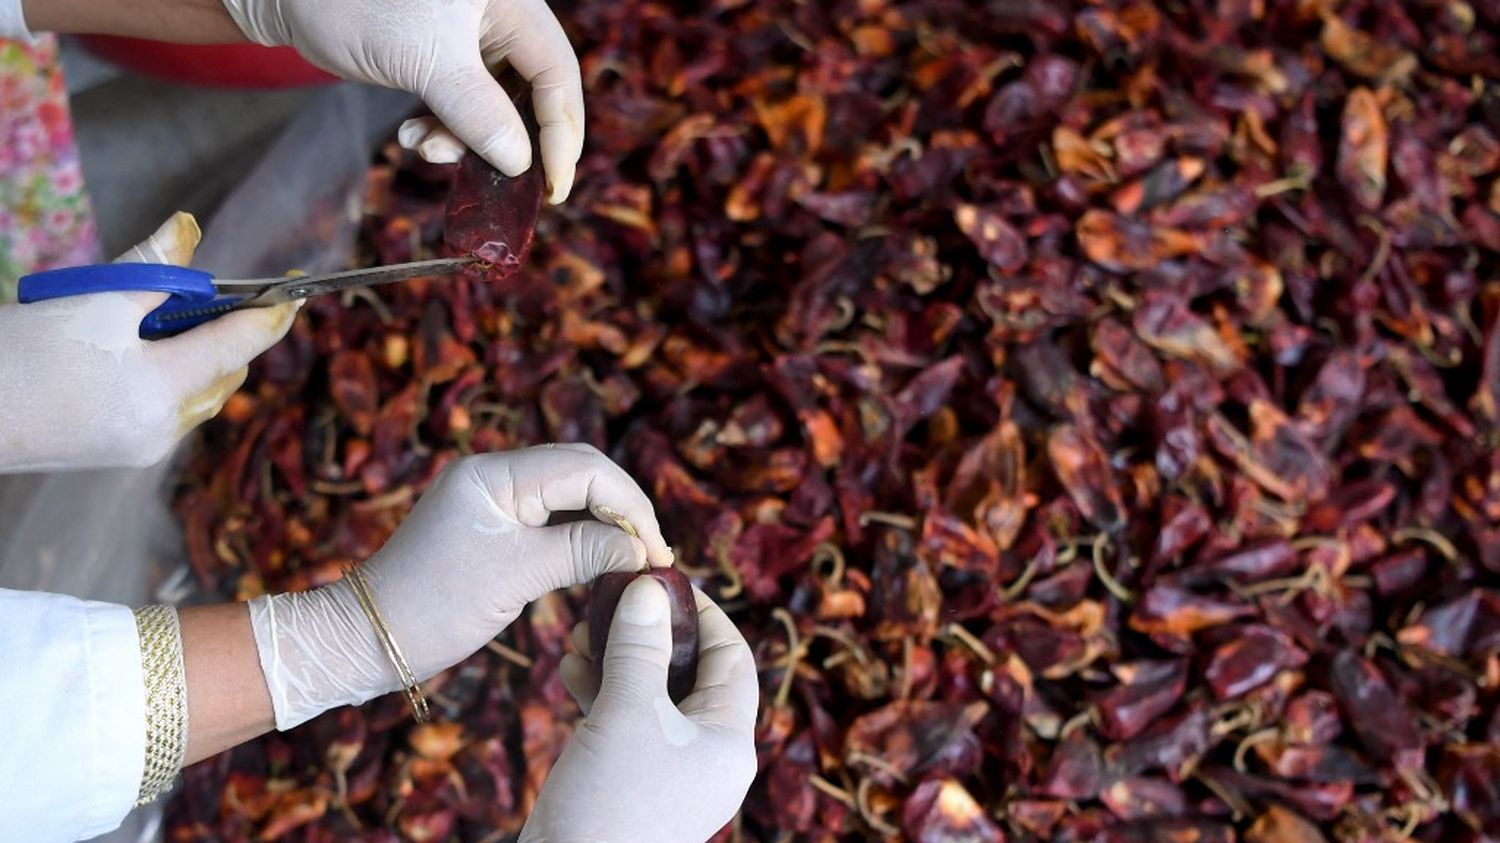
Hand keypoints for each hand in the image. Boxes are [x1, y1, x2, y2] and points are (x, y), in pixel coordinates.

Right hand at [0, 213, 297, 473]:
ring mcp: (142, 447)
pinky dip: (169, 377)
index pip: (239, 345)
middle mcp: (162, 429)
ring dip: (196, 356)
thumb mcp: (91, 301)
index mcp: (162, 391)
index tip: (295, 290)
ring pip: (199, 393)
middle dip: (225, 333)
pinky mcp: (121, 453)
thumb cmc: (18, 354)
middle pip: (223, 372)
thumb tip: (187, 228)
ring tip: (164, 322)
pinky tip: (139, 354)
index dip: (271, 314)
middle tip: (211, 297)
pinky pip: (169, 409)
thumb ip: (151, 269)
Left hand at [221, 0, 584, 202]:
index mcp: (512, 4)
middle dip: (510, 142)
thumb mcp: (425, 60)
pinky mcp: (441, 60)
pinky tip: (413, 136)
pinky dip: (444, 130)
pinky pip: (463, 107)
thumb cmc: (356, 5)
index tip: (552, 186)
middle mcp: (499, 19)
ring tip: (426, 149)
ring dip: (466, 140)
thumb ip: (477, 111)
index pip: (558, 74)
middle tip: (502, 185)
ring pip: (496, 107)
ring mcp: (471, 41)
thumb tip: (519, 163)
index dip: (560, 134)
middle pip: (533, 94)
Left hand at [248, 445, 673, 729]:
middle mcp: (491, 474)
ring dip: (604, 521)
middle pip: (581, 472)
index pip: (586, 468)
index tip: (657, 551)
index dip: (631, 505)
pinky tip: (600, 560)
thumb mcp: (518, 577)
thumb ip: (584, 551)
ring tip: (635, 558)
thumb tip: (640, 548)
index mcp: (494, 474)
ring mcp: (488, 499)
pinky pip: (547, 517)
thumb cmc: (435, 606)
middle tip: (653, 554)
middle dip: (623, 509)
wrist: (366, 637)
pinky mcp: (487, 526)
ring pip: (567, 494)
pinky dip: (579, 534)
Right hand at [522, 581, 758, 842]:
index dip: (702, 613)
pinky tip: (570, 665)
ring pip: (652, 695)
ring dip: (618, 658)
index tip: (664, 580)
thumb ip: (639, 646)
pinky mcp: (632, 780)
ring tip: (582, 628)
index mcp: (730, 742)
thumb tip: (650, 588)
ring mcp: (670, 770)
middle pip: (690, 673)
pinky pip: (626, 722)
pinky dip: (601, 691)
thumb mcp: (627, 712)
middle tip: (615, 598)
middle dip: (649, 633)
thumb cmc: (611, 802)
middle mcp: (708, 756)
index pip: (733, 657)